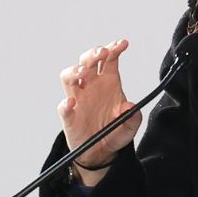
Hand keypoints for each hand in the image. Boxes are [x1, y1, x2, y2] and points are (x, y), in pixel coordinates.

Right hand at [56, 39, 139, 182]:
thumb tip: (130, 107)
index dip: (114, 48)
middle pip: (87, 61)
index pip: (109, 59)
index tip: (122, 44)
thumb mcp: (130, 127)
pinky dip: (65, 104)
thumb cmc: (114, 132)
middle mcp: (91, 85)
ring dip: (75, 70)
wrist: (101, 152)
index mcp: (109, 82)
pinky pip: (63, 108)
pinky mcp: (69, 116)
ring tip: (84, 72)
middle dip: (93, 53)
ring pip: (69, 76)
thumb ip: (133, 118)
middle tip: (103, 53)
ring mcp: (78, 99)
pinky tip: (71, 103)